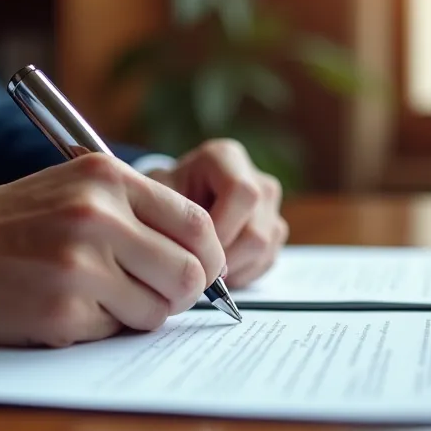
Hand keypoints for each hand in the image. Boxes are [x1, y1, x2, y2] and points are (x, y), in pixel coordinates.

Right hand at [0, 153, 225, 346]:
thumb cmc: (8, 226)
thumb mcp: (74, 190)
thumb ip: (138, 212)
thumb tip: (208, 256)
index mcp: (108, 178)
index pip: (199, 225)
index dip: (210, 257)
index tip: (202, 272)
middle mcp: (99, 216)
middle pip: (190, 274)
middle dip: (181, 293)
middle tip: (157, 295)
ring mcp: (80, 265)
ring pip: (158, 309)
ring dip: (138, 313)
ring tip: (98, 296)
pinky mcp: (61, 311)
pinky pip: (114, 330)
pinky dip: (98, 327)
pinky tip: (63, 307)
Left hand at [146, 139, 285, 287]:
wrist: (176, 200)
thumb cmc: (163, 196)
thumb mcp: (155, 196)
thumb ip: (170, 217)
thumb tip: (194, 258)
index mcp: (227, 158)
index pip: (242, 193)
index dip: (221, 227)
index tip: (193, 246)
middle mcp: (258, 180)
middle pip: (255, 232)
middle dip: (223, 258)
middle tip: (193, 267)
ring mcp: (272, 207)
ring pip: (263, 250)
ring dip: (230, 269)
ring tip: (201, 268)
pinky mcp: (276, 231)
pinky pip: (265, 262)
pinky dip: (239, 273)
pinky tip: (216, 267)